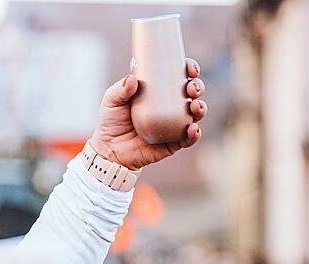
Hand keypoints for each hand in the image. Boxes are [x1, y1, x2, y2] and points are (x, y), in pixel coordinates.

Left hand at [89, 59, 206, 169]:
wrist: (108, 150)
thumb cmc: (111, 121)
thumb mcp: (112, 101)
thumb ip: (120, 89)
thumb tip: (132, 79)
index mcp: (159, 91)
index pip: (179, 76)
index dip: (189, 69)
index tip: (189, 68)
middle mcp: (170, 106)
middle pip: (191, 93)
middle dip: (197, 87)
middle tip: (192, 88)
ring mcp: (173, 124)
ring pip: (195, 113)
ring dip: (200, 108)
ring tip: (195, 106)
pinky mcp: (173, 143)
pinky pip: (189, 138)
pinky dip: (194, 134)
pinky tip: (192, 128)